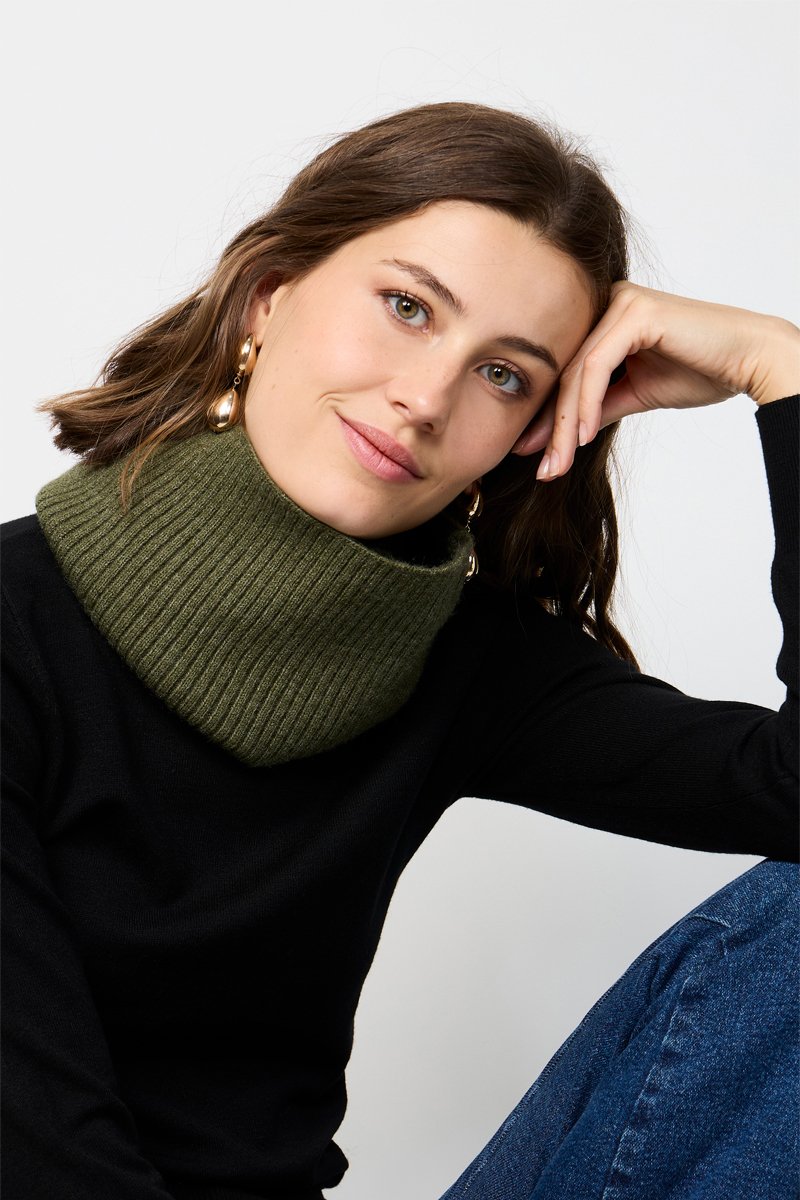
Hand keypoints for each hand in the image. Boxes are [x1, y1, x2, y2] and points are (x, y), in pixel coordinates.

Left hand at [511, 281, 799, 479]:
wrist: (750, 360)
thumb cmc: (701, 371)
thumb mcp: (636, 393)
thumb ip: (597, 406)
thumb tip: (558, 436)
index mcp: (605, 316)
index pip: (566, 371)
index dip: (547, 415)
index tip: (531, 454)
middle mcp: (608, 302)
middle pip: (567, 373)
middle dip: (550, 426)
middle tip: (541, 469)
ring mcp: (621, 302)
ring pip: (577, 372)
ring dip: (565, 424)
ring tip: (557, 464)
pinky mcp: (635, 312)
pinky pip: (597, 366)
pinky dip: (586, 404)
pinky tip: (581, 437)